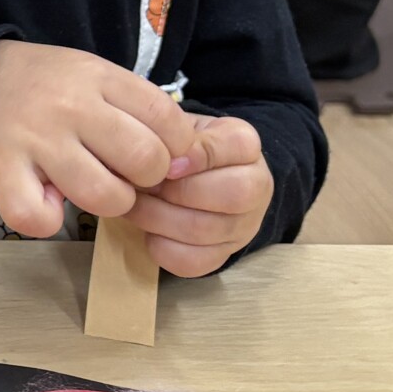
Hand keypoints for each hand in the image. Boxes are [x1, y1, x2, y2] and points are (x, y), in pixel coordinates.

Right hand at [0, 40, 199, 238]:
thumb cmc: (54, 86)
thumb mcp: (100, 77)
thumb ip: (139, 111)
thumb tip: (178, 164)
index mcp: (99, 78)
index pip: (168, 121)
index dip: (176, 148)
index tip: (160, 152)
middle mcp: (70, 107)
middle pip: (144, 161)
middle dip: (146, 178)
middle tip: (126, 172)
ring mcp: (35, 139)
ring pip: (103, 196)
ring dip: (109, 203)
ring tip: (94, 187)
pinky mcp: (1, 169)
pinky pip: (36, 216)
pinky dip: (48, 220)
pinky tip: (50, 203)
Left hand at [125, 113, 273, 276]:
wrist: (199, 179)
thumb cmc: (182, 150)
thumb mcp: (179, 130)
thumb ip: (169, 135)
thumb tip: (150, 157)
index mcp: (246, 145)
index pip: (235, 146)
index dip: (198, 157)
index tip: (165, 163)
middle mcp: (257, 186)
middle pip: (231, 195)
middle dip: (176, 192)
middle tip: (141, 186)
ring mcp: (244, 225)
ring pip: (206, 230)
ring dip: (158, 218)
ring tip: (135, 205)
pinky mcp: (223, 255)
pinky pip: (194, 261)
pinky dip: (162, 248)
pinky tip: (149, 230)